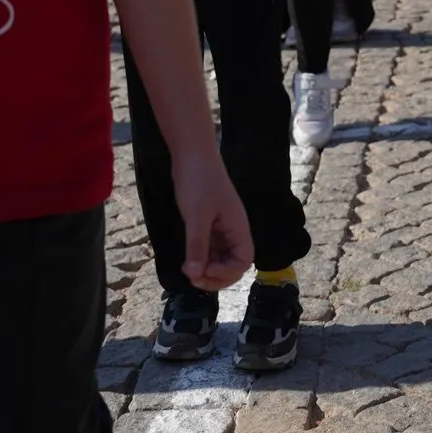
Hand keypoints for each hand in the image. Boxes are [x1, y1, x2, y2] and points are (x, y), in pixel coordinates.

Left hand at [173, 148, 252, 290]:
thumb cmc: (199, 181)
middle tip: (193, 278)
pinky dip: (200, 259)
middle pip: (233, 264)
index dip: (228, 272)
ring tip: (188, 271)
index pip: (244, 260)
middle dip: (216, 277)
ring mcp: (220, 228)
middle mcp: (232, 230)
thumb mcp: (197, 215)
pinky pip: (209, 250)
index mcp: (238, 226)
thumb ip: (197, 245)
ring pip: (219, 259)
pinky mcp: (207, 225)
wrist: (191, 154)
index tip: (205, 271)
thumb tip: (195, 275)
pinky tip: (187, 262)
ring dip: (207, 271)